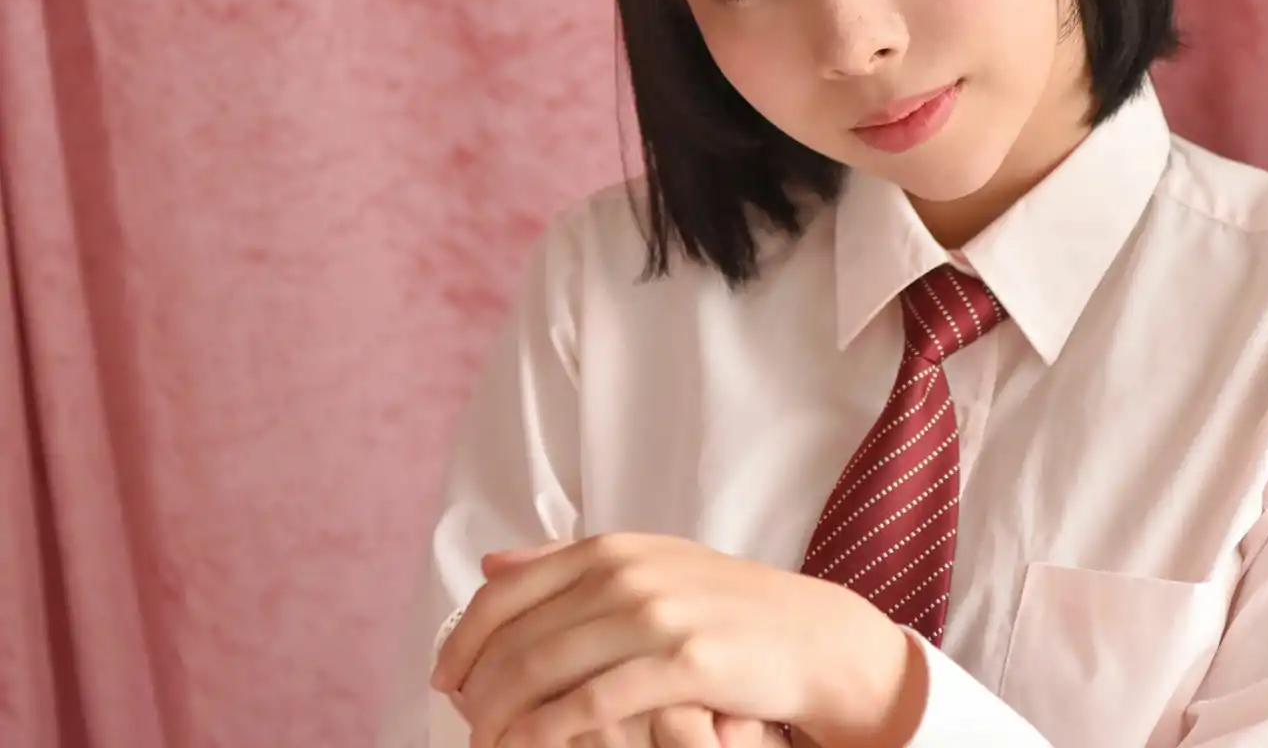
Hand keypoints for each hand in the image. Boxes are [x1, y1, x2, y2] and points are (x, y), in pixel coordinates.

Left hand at [432, 534, 912, 747]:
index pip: (505, 592)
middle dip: (477, 691)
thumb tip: (491, 565)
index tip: (446, 680)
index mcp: (612, 549)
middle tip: (464, 726)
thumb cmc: (726, 608)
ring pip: (543, 673)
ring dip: (501, 719)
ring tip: (488, 746)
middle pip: (517, 638)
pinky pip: (590, 705)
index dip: (464, 641)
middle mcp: (628, 573)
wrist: (813, 637)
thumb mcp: (649, 566)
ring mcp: (657, 616)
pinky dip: (546, 733)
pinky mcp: (683, 664)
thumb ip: (569, 565)